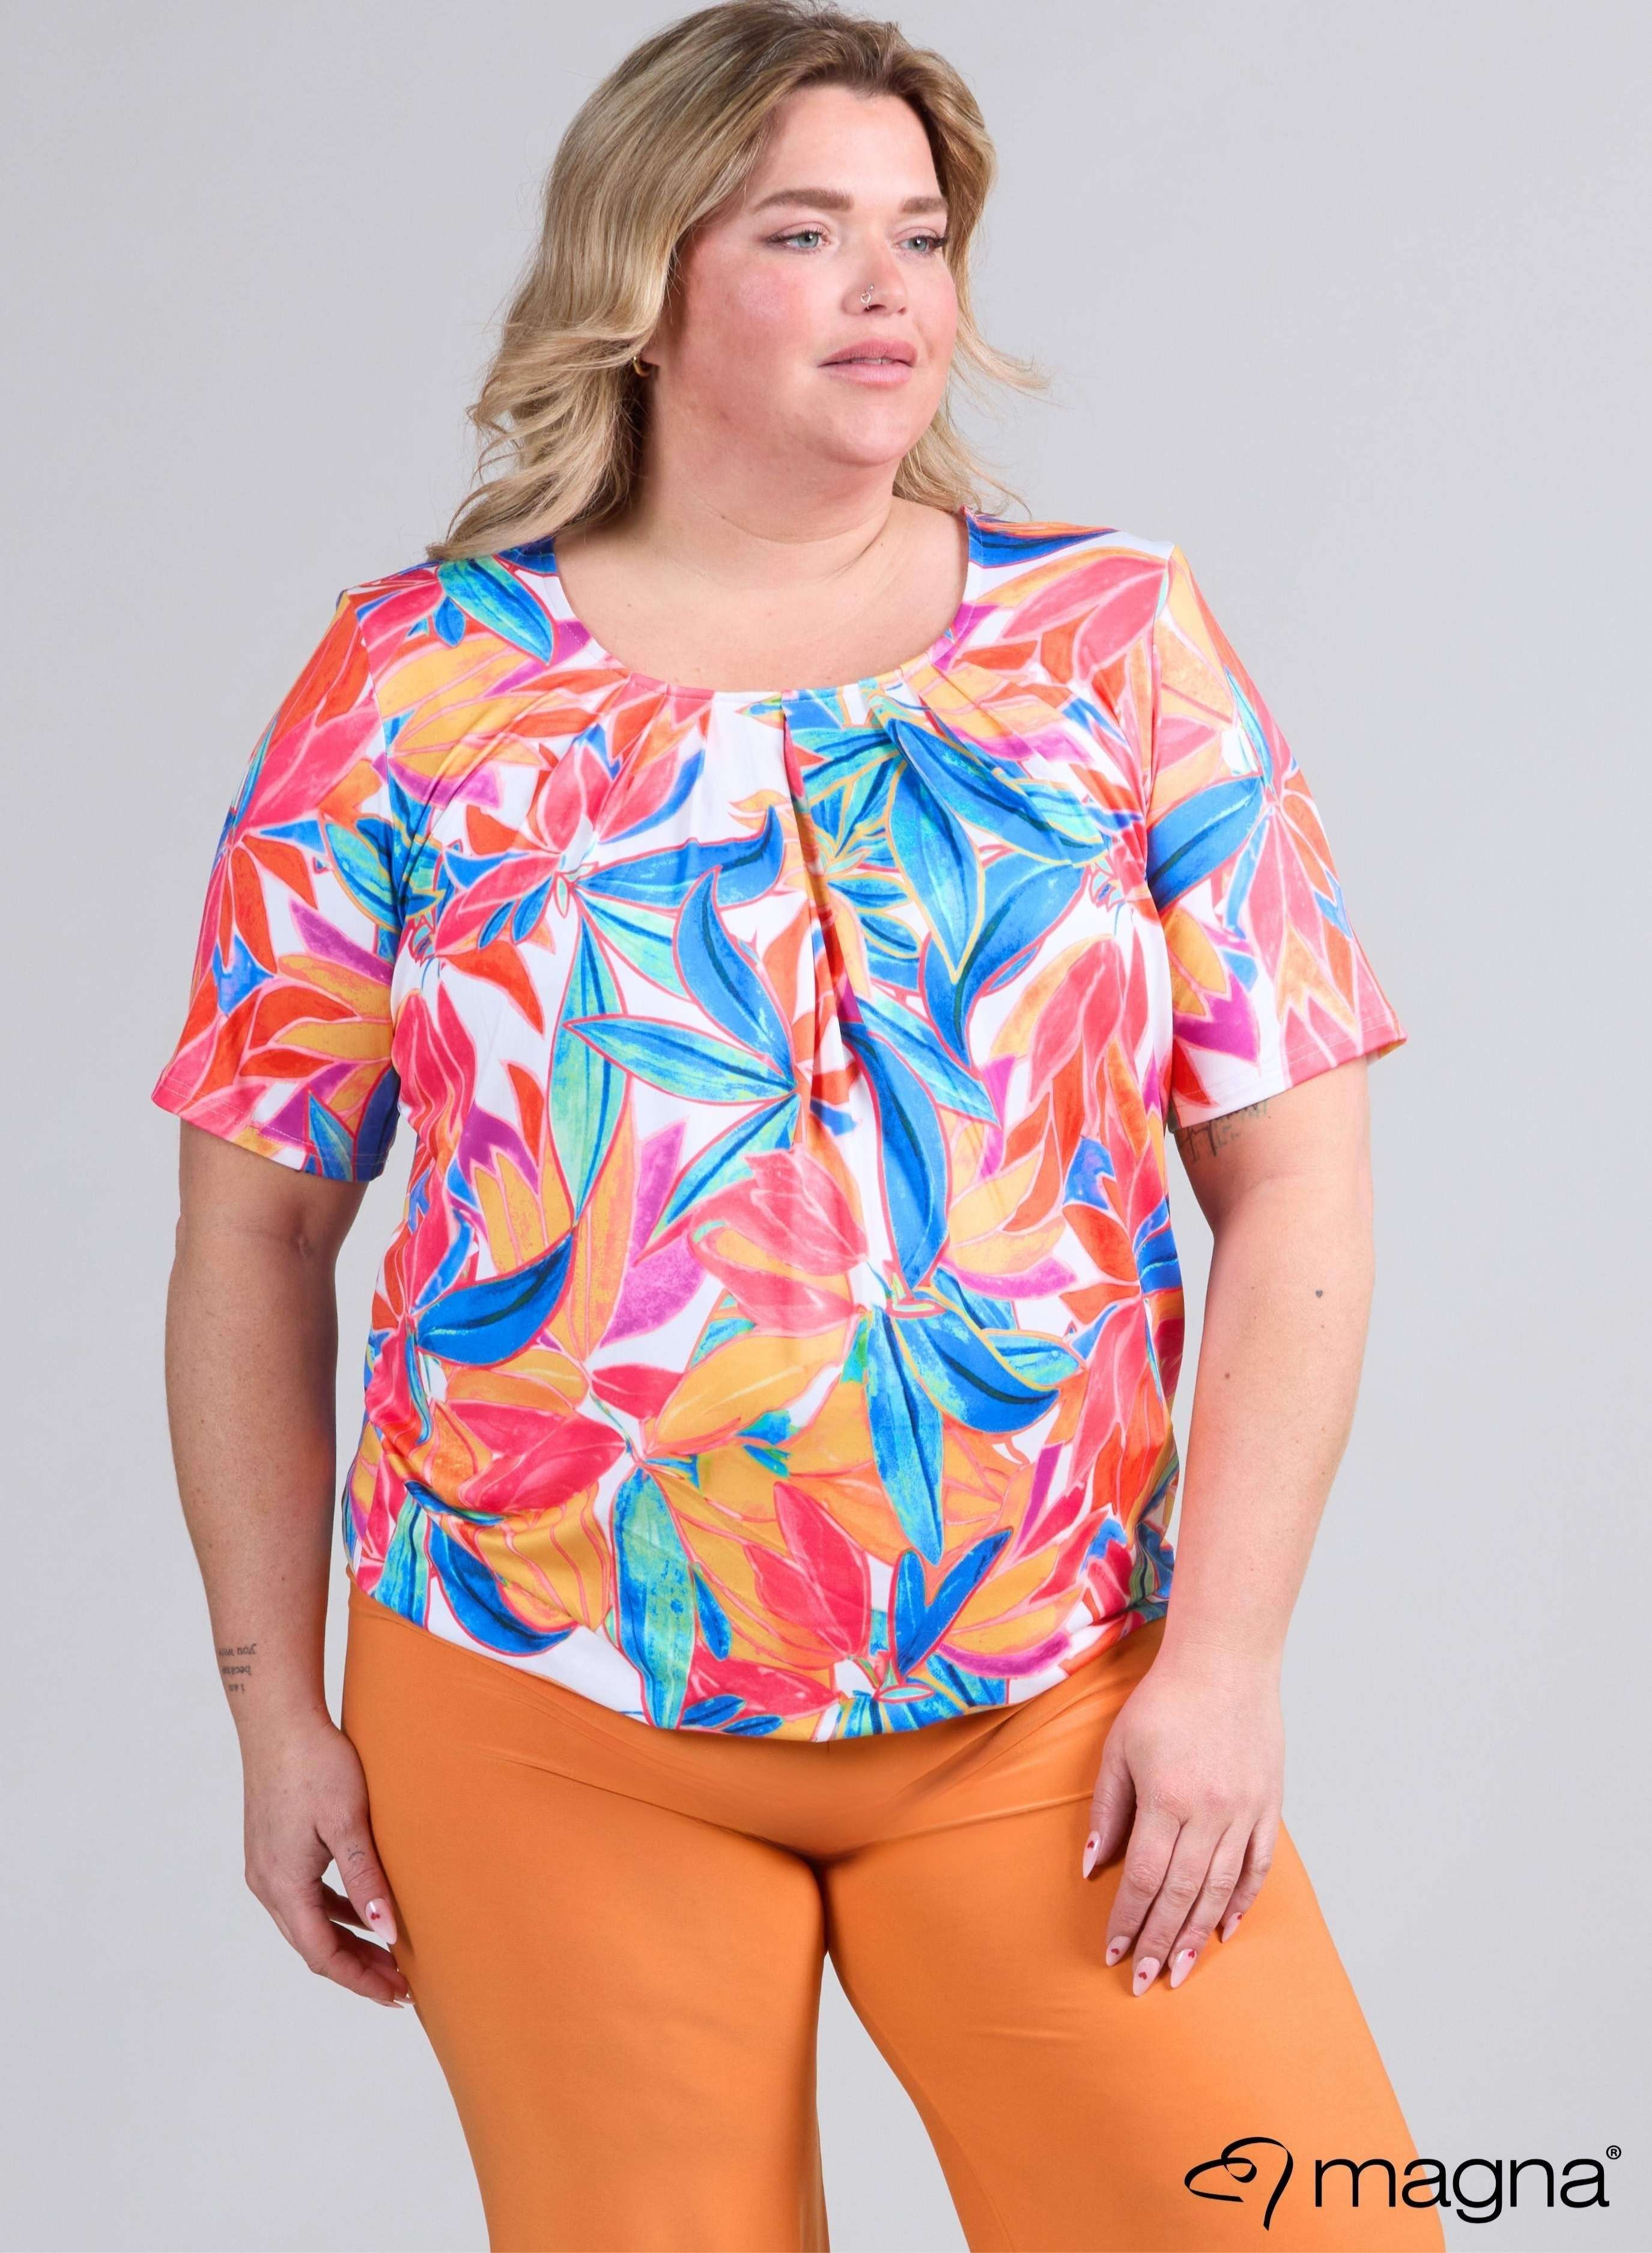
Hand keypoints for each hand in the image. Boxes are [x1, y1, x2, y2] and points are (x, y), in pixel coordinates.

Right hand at [241, 1712, 410, 2007]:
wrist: (279, 1719)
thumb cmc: (315, 1763)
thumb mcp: (347, 1821)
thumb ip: (365, 1878)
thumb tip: (386, 1932)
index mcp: (283, 1884)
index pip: (323, 1954)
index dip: (361, 1979)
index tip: (397, 1995)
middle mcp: (268, 1883)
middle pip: (314, 1945)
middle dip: (358, 1967)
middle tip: (402, 1984)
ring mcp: (267, 1865)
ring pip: (310, 1922)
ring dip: (348, 1940)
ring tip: (390, 1953)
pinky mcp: (274, 1847)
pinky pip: (307, 1896)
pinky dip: (337, 1911)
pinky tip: (365, 1908)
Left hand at [1080, 1642, 1283, 1993]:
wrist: (1225, 1663)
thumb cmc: (1163, 1702)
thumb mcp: (1119, 1749)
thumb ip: (1109, 1810)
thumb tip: (1092, 1866)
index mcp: (1167, 1799)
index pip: (1143, 1878)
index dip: (1128, 1921)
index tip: (1115, 1954)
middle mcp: (1210, 1813)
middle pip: (1181, 1894)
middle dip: (1160, 1943)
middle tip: (1145, 1982)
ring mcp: (1244, 1812)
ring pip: (1220, 1890)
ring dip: (1198, 1936)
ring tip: (1180, 1972)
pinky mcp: (1268, 1807)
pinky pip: (1257, 1868)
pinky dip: (1241, 1903)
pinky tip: (1225, 1930)